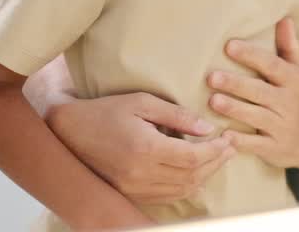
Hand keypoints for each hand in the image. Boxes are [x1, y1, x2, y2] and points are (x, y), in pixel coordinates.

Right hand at [48, 92, 233, 204]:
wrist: (68, 131)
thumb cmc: (106, 110)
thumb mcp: (143, 102)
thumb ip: (177, 116)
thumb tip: (207, 128)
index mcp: (145, 149)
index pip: (193, 157)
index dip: (216, 150)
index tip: (229, 139)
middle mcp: (139, 173)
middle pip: (191, 176)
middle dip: (216, 162)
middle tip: (230, 148)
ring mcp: (133, 187)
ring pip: (181, 190)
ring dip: (204, 176)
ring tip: (218, 158)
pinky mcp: (128, 193)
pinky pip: (166, 196)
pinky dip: (186, 187)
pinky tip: (197, 173)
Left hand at [209, 18, 298, 170]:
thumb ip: (289, 48)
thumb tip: (284, 18)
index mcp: (295, 81)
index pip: (272, 65)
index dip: (251, 55)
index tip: (229, 46)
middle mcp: (290, 103)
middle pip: (261, 91)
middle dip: (236, 84)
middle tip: (211, 76)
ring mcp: (283, 127)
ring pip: (256, 117)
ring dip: (234, 109)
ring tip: (213, 101)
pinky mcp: (275, 148)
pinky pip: (256, 144)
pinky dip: (240, 141)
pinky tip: (223, 135)